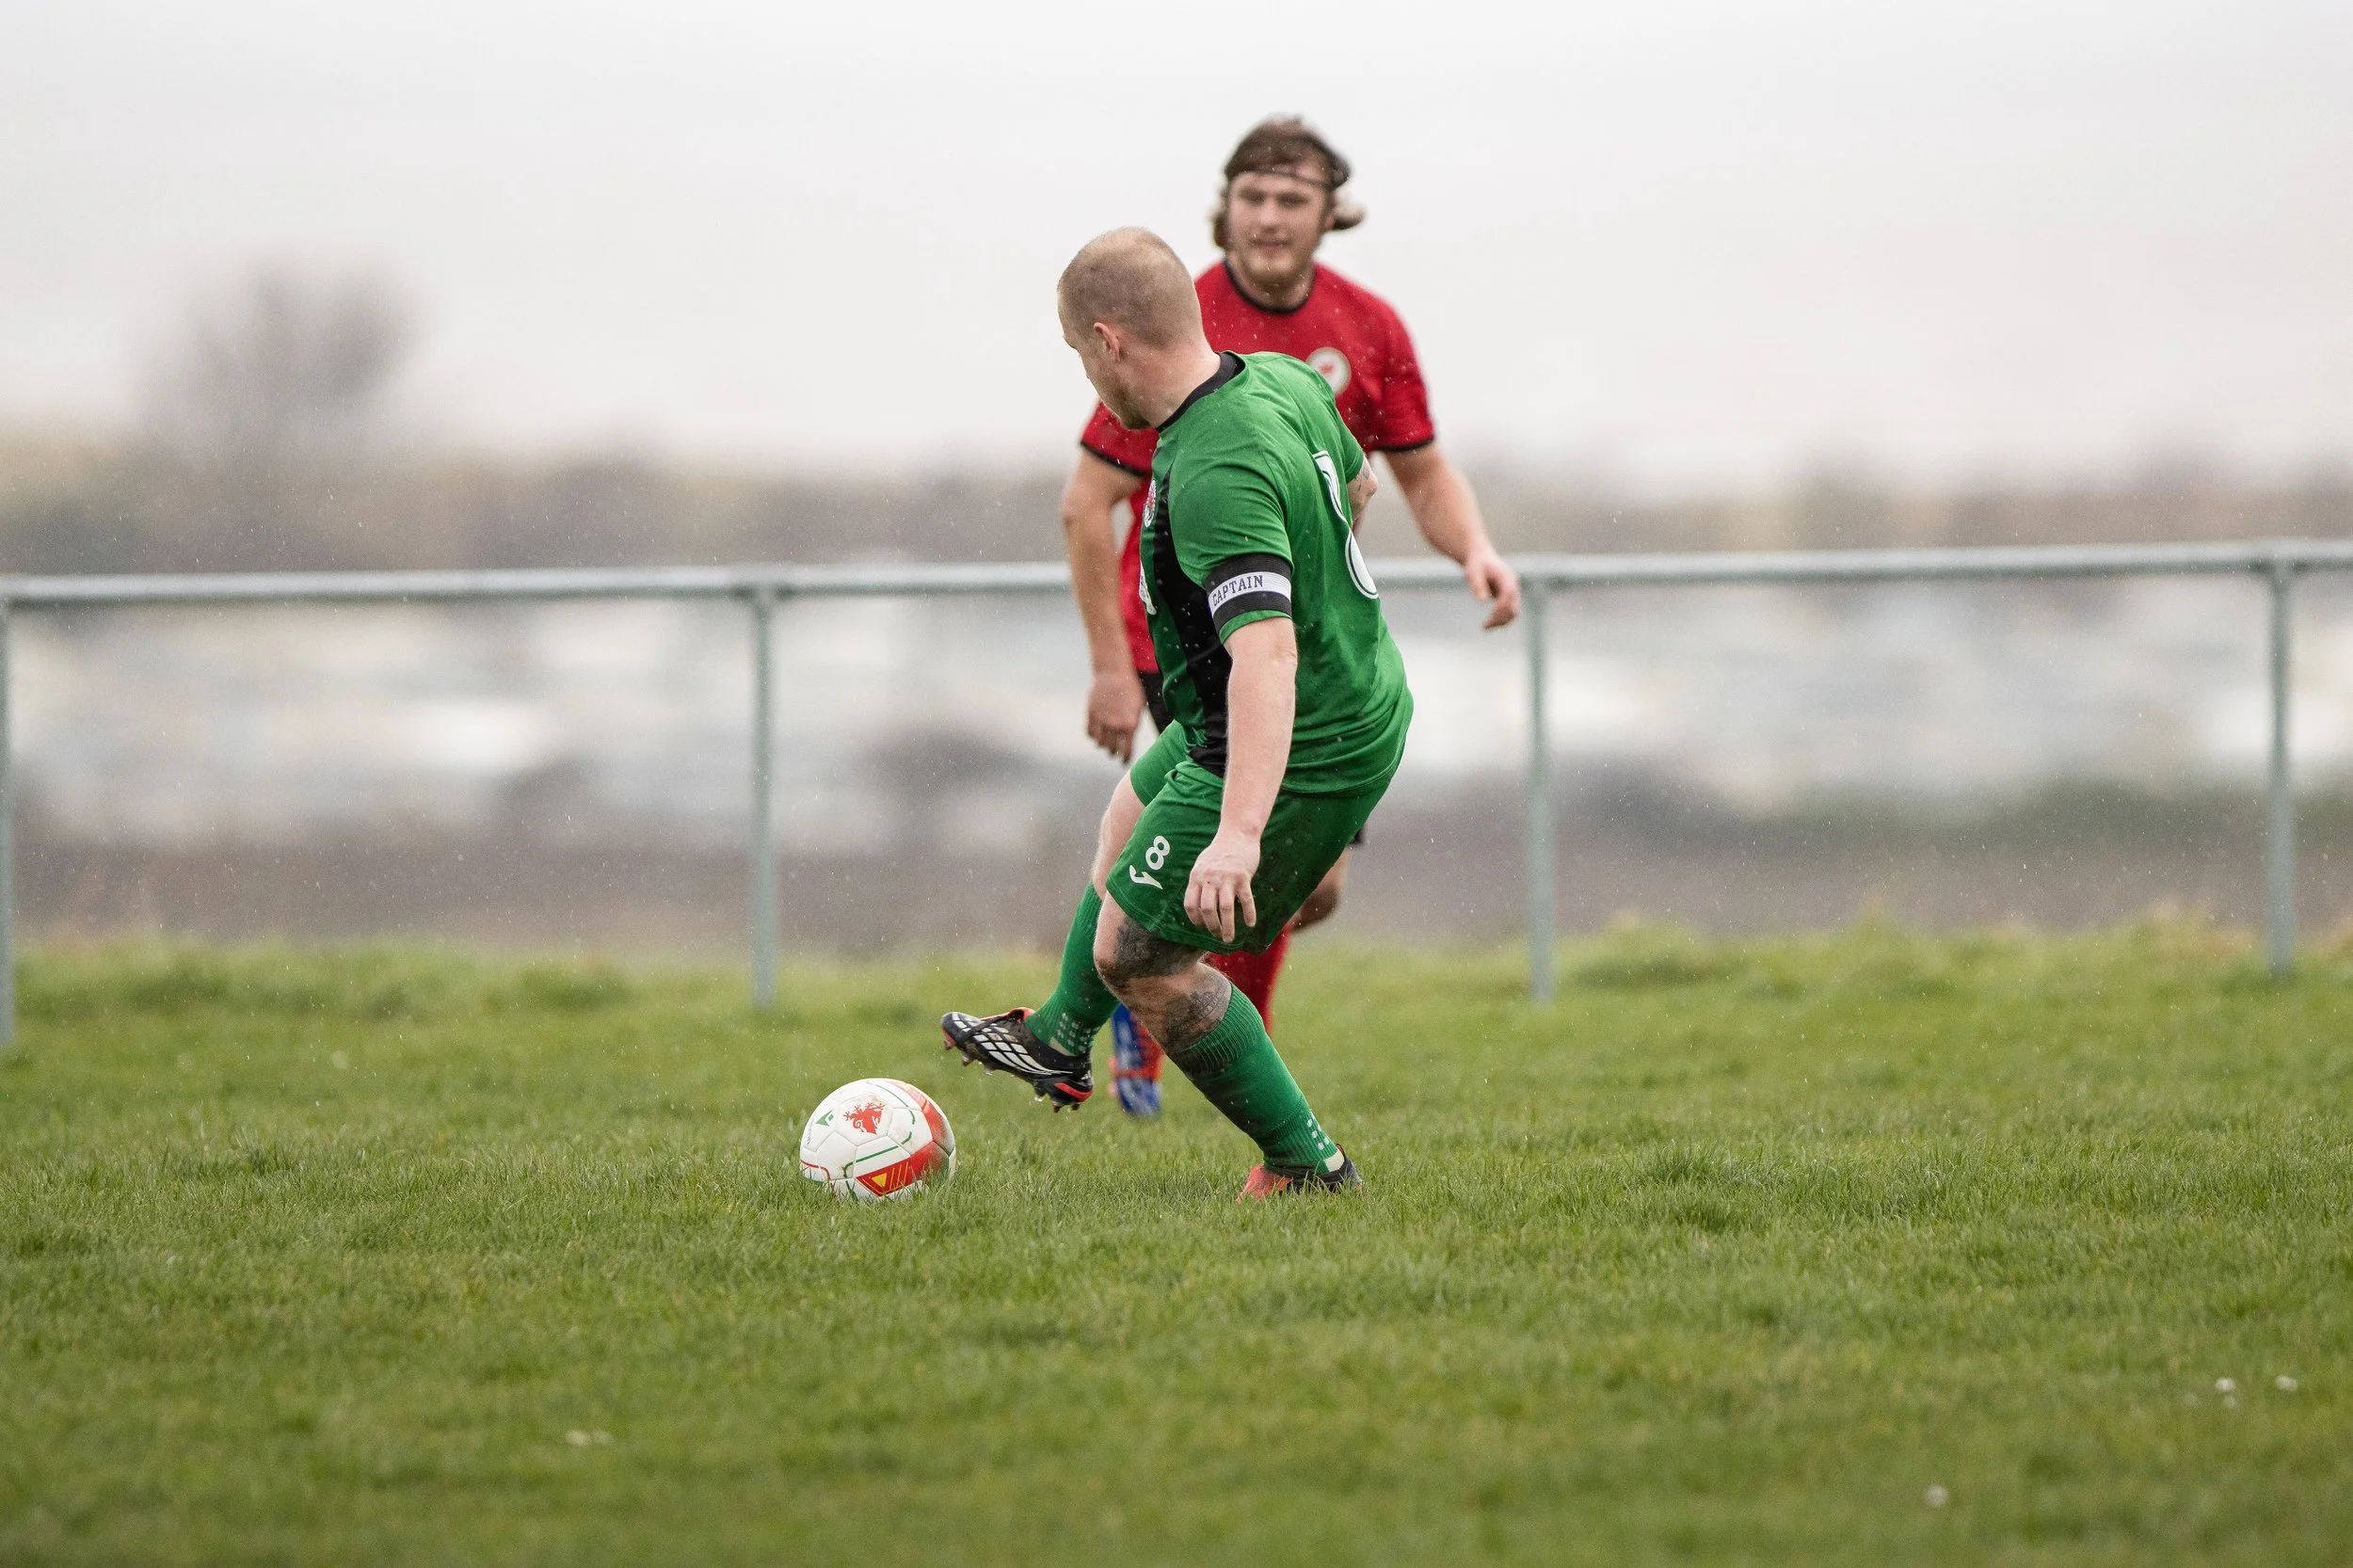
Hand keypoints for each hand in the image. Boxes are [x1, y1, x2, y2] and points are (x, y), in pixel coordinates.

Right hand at [1086, 670, 1145, 760]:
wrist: (1114, 673)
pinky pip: (1090, 732)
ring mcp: (1101, 720)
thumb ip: (1133, 725)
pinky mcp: (1091, 714)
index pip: (1125, 751)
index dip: (1124, 759)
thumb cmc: (1130, 689)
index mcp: (1130, 725)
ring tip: (1105, 744)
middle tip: (1114, 752)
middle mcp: (1115, 725)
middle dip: (1113, 752)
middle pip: (1111, 749)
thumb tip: (1128, 740)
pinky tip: (1097, 734)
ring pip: (1099, 742)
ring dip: (1103, 745)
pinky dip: (1093, 736)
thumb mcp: (1138, 708)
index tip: (1123, 762)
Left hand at [1185, 826, 1260, 942]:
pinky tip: (1250, 924)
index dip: (1195, 919)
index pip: (1190, 904)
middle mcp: (1210, 878)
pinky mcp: (1243, 876)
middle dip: (1211, 926)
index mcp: (1197, 877)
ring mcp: (1227, 877)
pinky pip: (1246, 899)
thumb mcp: (1202, 865)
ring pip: (1225, 908)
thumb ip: (1199, 883)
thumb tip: (1196, 906)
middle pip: (1207, 909)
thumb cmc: (1219, 852)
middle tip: (1217, 935)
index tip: (1202, 927)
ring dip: (1227, 927)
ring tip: (1229, 938)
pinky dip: (1248, 914)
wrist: (1237, 834)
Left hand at [1465, 546, 1520, 629]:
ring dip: (1502, 622)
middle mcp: (1514, 585)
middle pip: (1514, 607)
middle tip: (1484, 626)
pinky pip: (1510, 612)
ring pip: (1514, 612)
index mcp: (1507, 577)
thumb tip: (1482, 600)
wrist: (1482, 558)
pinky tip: (1489, 624)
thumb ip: (1478, 585)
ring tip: (1485, 627)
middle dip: (1500, 619)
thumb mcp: (1473, 572)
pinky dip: (1502, 620)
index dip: (1500, 608)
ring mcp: (1514, 592)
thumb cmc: (1477, 565)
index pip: (1508, 595)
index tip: (1487, 618)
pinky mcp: (1510, 598)